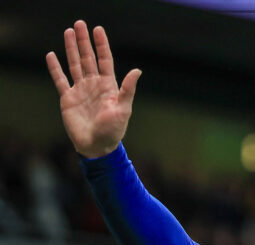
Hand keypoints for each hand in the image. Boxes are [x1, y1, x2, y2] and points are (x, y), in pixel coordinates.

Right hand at [46, 20, 140, 157]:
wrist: (97, 146)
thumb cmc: (113, 130)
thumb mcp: (123, 109)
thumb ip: (127, 89)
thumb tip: (137, 71)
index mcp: (109, 86)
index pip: (104, 60)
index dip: (101, 45)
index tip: (98, 29)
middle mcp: (94, 85)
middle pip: (88, 58)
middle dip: (84, 41)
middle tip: (79, 24)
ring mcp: (81, 90)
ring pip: (75, 64)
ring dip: (71, 49)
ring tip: (68, 32)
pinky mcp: (68, 98)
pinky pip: (60, 79)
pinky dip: (55, 68)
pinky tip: (51, 55)